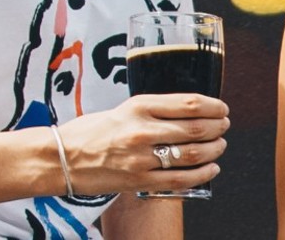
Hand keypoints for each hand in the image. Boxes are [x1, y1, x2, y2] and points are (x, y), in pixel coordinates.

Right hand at [53, 94, 228, 194]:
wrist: (61, 158)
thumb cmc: (91, 132)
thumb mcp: (124, 109)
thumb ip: (156, 110)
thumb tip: (192, 112)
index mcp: (139, 106)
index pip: (190, 103)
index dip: (214, 106)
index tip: (221, 109)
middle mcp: (142, 130)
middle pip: (197, 128)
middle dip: (218, 127)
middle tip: (224, 126)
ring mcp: (142, 157)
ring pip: (193, 154)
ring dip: (215, 150)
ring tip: (220, 146)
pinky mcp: (140, 180)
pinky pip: (181, 179)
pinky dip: (203, 173)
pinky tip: (211, 168)